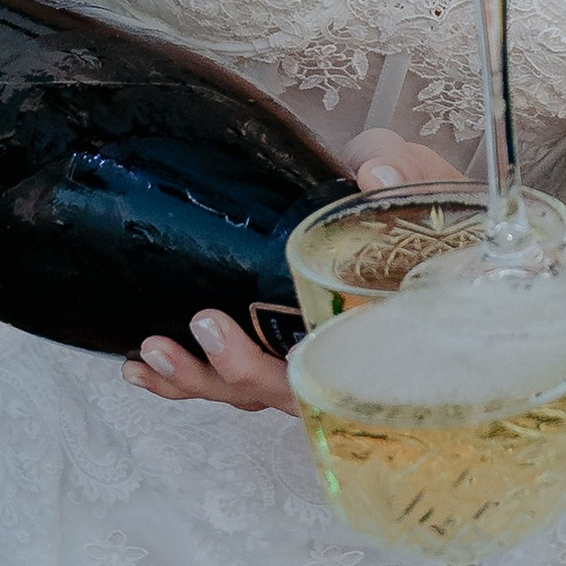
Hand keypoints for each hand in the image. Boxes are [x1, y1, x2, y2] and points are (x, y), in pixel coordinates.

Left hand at [119, 128, 469, 411]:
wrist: (422, 220)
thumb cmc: (422, 211)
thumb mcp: (422, 182)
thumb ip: (401, 176)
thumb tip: (376, 173)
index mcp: (385, 327)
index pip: (354, 369)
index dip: (314, 369)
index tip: (289, 346)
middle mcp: (345, 358)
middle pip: (289, 391)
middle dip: (238, 371)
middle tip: (204, 325)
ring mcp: (306, 360)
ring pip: (252, 392)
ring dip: (198, 379)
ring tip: (150, 353)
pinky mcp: (273, 349)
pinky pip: (228, 379)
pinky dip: (185, 378)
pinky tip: (143, 369)